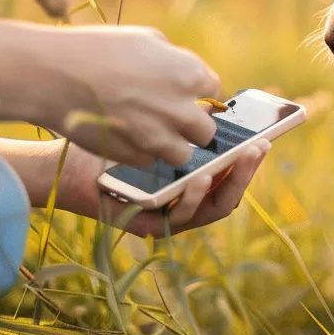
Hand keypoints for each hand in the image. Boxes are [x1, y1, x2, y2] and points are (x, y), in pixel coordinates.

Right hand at [29, 26, 219, 166]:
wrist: (56, 74)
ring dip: (170, 145)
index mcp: (190, 74)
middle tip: (168, 117)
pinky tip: (124, 136)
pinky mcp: (137, 157)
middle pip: (206, 130)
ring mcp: (160, 138)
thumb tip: (183, 75)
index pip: (213, 91)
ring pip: (183, 154)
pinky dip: (143, 154)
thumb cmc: (99, 49)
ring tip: (147, 131)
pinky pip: (151, 162)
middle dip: (190, 124)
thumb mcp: (146, 40)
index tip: (183, 93)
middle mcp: (182, 109)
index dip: (197, 92)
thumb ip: (174, 61)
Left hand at [45, 139, 269, 237]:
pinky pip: (179, 218)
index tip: (266, 137)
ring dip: (225, 184)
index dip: (249, 160)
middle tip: (257, 148)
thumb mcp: (152, 128)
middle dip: (246, 171)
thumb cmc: (110, 143)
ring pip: (210, 207)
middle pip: (227, 192)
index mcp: (190, 179)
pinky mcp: (150, 227)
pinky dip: (192, 197)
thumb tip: (217, 106)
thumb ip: (184, 125)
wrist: (67, 164)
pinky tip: (198, 177)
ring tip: (230, 161)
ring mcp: (169, 217)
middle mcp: (184, 202)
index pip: (229, 173)